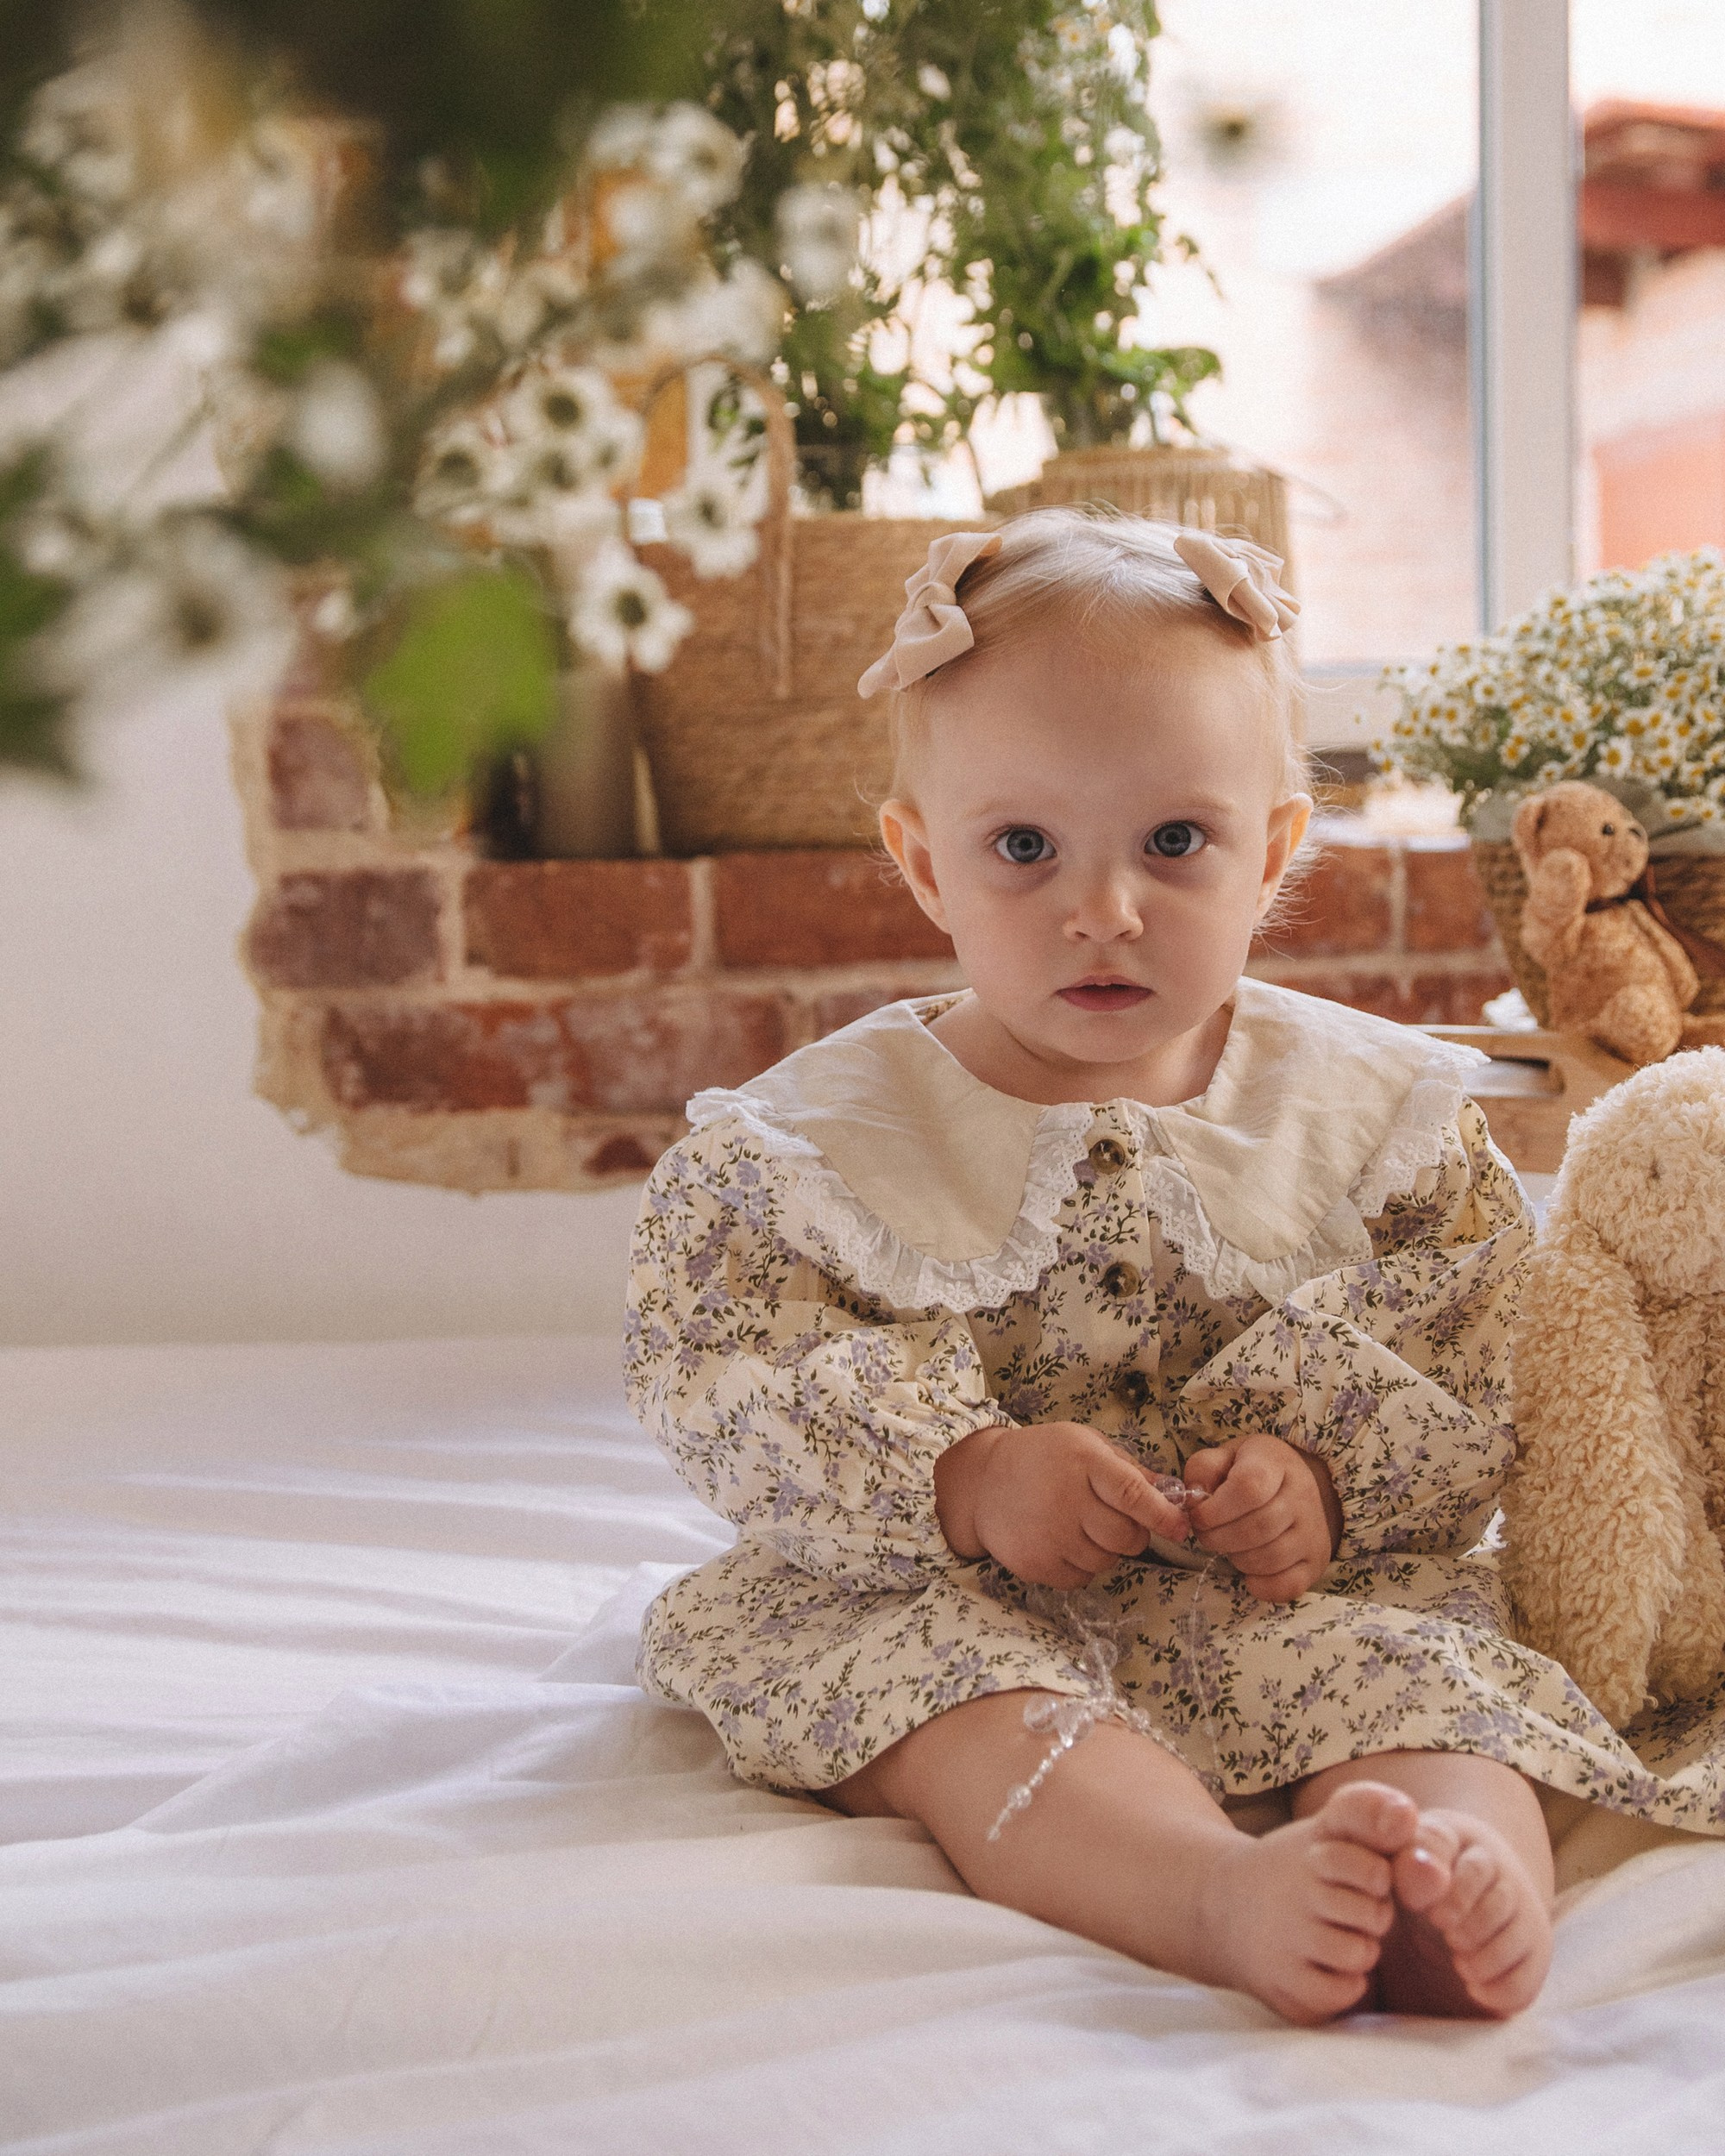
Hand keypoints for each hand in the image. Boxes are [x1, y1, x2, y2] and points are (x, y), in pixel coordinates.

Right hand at [935, 1422, 1189, 1589]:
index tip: (1181, 1528)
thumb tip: (1176, 1497)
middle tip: (1115, 1520)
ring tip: (1081, 1527)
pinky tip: (1062, 1542)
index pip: (1134, 1494)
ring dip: (1105, 1551)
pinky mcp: (1034, 1564)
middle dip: (1133, 1534)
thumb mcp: (1086, 1446)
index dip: (1163, 1515)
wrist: (983, 1481)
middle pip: (1127, 1537)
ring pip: (1106, 1562)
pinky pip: (1080, 1579)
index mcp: (1085, 1462)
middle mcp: (1066, 1499)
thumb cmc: (1045, 1458)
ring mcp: (1048, 1535)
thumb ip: (1130, 1470)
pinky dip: (1081, 1566)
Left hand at [1181, 1433, 1340, 1601]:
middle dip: (1219, 1538)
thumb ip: (1203, 1469)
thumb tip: (1196, 1498)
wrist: (1295, 1483)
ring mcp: (1313, 1531)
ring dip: (1236, 1559)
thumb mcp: (1225, 1456)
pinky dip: (1260, 1585)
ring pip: (1270, 1558)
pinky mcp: (1317, 1561)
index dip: (1215, 1509)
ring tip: (1229, 1546)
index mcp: (1275, 1463)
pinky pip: (1288, 1586)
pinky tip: (1248, 1569)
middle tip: (1207, 1534)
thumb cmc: (1250, 1470)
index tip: (1198, 1516)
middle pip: (1258, 1527)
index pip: (1249, 1487)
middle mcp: (1303, 1495)